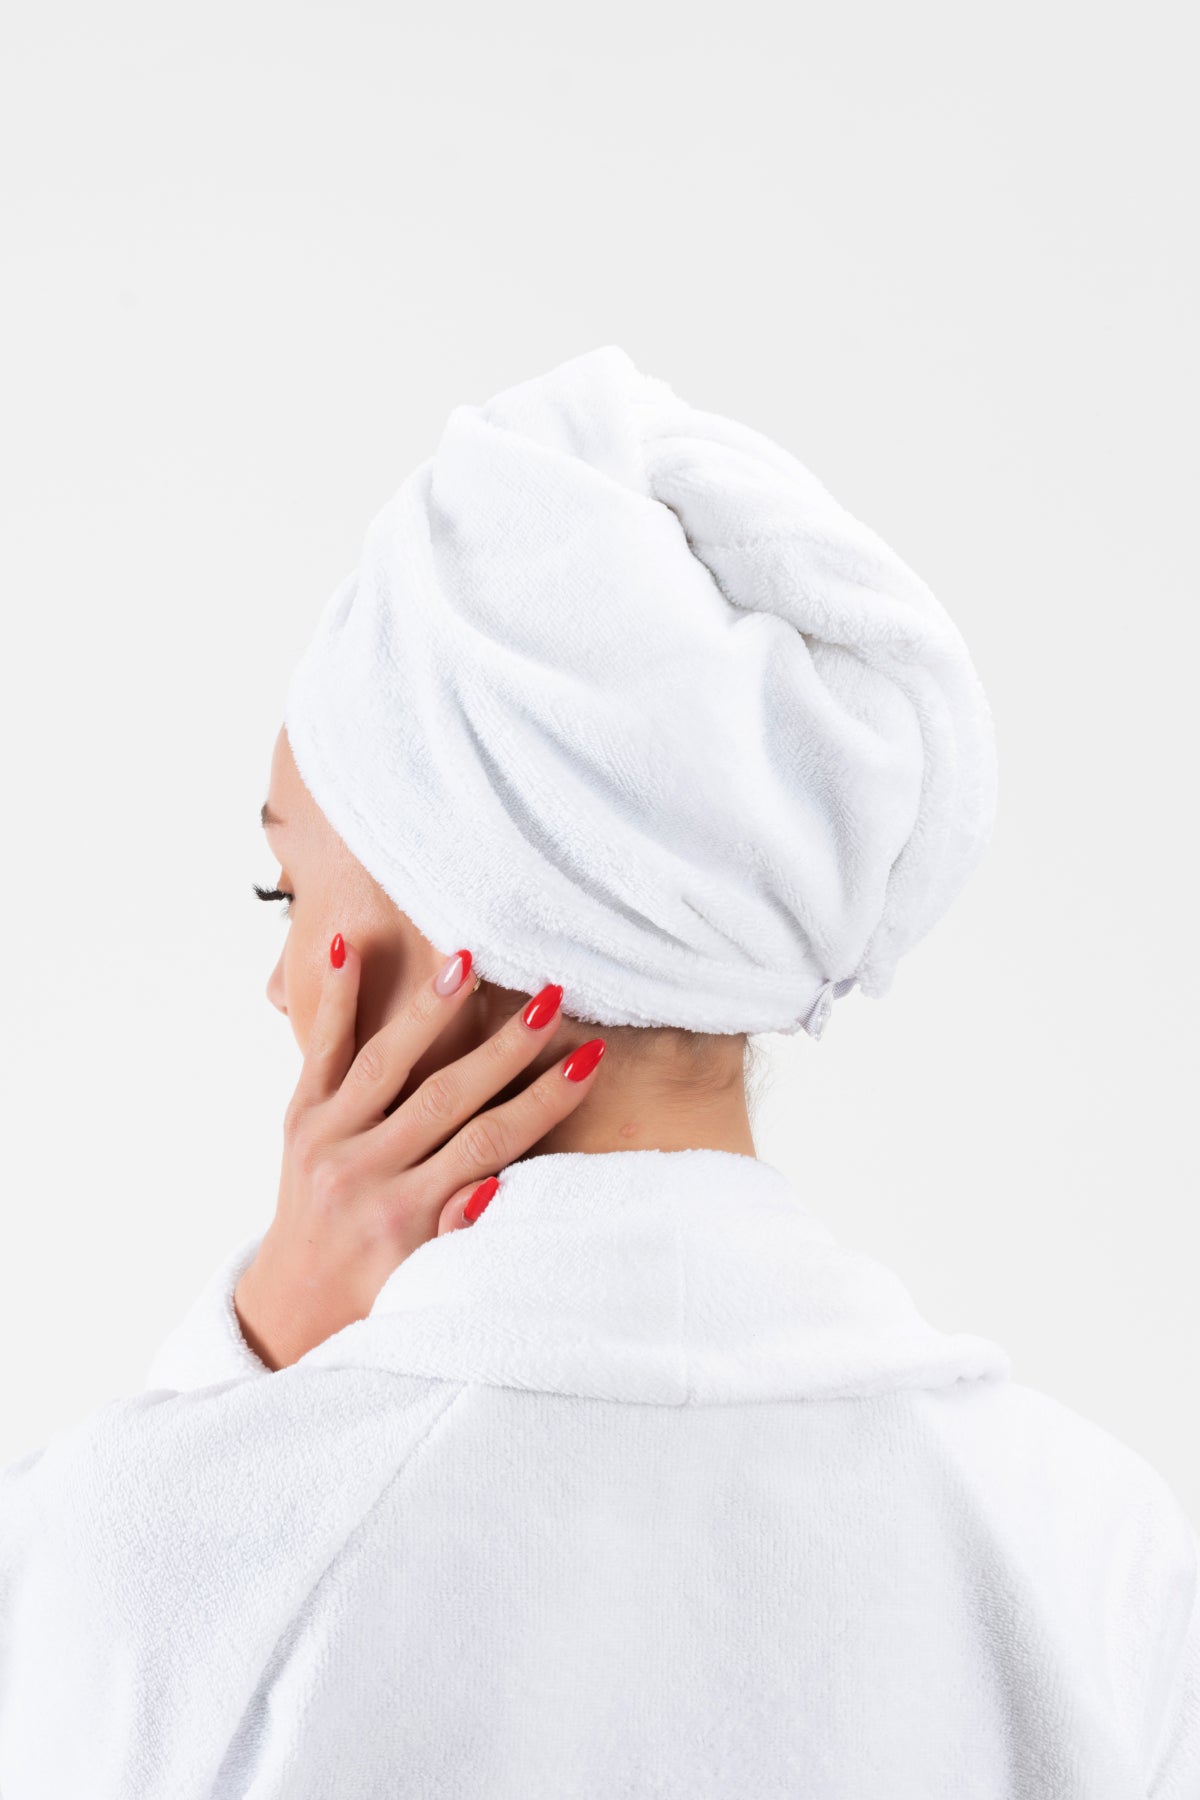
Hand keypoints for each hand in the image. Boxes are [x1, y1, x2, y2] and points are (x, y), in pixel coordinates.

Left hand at [233, 939, 605, 1370]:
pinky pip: (320, 1049)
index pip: (489, 1145)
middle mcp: (362, 1172)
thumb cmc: (378, 1290)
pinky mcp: (300, 1116)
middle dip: (505, 1045)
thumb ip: (458, 1232)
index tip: (587, 1059)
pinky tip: (345, 943)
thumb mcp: (426, 1280)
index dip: (543, 1100)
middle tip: (552, 997)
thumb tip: (494, 1186)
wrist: (293, 1302)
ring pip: (385, 1061)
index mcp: (404, 1215)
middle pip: (447, 1095)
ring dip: (431, 1009)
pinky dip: (333, 997)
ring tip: (467, 959)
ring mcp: (326, 1138)